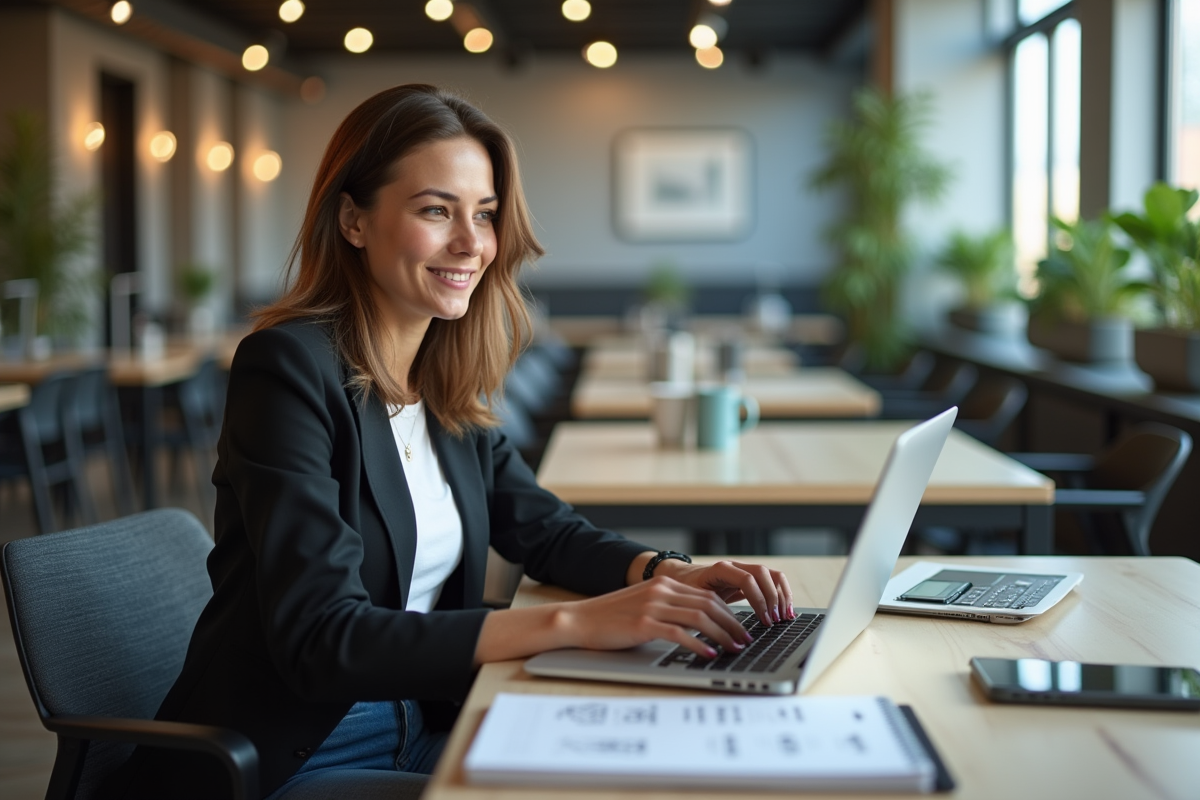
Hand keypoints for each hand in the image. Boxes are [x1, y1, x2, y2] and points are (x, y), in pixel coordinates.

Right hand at [557, 577, 754, 658]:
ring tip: (734, 649)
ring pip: (700, 617)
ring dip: (722, 635)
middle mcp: (661, 591)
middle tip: (745, 641)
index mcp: (664, 584)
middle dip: (732, 624)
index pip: (707, 596)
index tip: (740, 629)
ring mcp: (653, 606)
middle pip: (709, 604)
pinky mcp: (644, 624)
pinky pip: (680, 633)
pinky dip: (700, 644)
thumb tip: (699, 626)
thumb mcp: (644, 605)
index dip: (729, 613)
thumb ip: (669, 609)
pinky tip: (709, 654)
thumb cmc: (611, 618)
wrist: (579, 620)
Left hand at [654, 559, 793, 626]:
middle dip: (773, 598)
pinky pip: (771, 580)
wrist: (681, 577)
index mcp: (720, 569)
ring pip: (771, 574)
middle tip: (775, 621)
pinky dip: (781, 593)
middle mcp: (734, 566)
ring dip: (781, 595)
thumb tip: (719, 633)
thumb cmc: (685, 591)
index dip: (758, 600)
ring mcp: (743, 569)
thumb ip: (706, 612)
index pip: (747, 580)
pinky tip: (784, 609)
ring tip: (785, 616)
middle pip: (763, 574)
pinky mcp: (749, 577)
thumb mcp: (693, 601)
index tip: (764, 621)